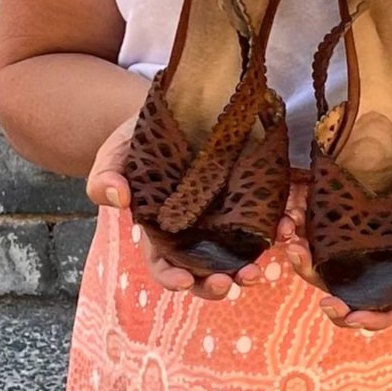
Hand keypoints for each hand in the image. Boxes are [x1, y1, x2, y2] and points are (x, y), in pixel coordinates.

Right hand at [85, 115, 277, 301]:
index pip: (165, 266)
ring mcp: (224, 216)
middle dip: (219, 283)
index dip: (174, 278)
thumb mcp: (116, 153)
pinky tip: (285, 227)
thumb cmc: (139, 138)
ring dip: (249, 267)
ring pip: (238, 253)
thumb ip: (106, 175)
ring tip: (260, 270)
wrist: (175, 107)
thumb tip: (117, 198)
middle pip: (206, 270)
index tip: (185, 281)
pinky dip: (276, 228)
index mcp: (160, 231)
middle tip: (232, 282)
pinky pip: (265, 219)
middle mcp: (195, 232)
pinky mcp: (249, 196)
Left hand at [279, 140, 391, 333]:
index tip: (353, 317)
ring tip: (292, 246)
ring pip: (329, 265)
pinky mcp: (346, 213)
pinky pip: (319, 230)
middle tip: (315, 287)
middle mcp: (383, 259)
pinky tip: (291, 219)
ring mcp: (362, 238)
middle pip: (353, 291)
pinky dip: (303, 231)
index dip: (375, 317)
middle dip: (331, 298)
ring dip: (306, 264)